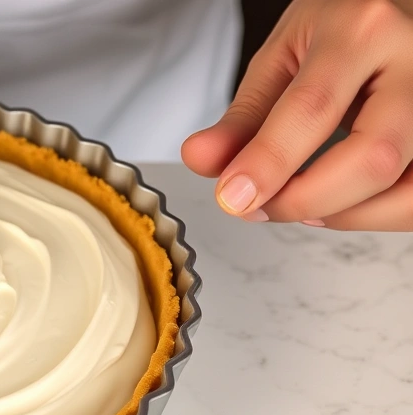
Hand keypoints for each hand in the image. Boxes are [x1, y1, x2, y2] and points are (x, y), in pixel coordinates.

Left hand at [182, 0, 412, 230]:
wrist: (393, 5)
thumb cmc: (339, 28)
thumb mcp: (281, 57)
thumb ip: (243, 117)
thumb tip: (201, 160)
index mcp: (363, 31)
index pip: (314, 108)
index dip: (269, 162)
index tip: (232, 197)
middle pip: (374, 157)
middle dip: (307, 200)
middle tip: (258, 206)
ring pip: (407, 189)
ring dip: (344, 215)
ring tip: (296, 202)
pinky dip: (373, 214)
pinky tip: (336, 202)